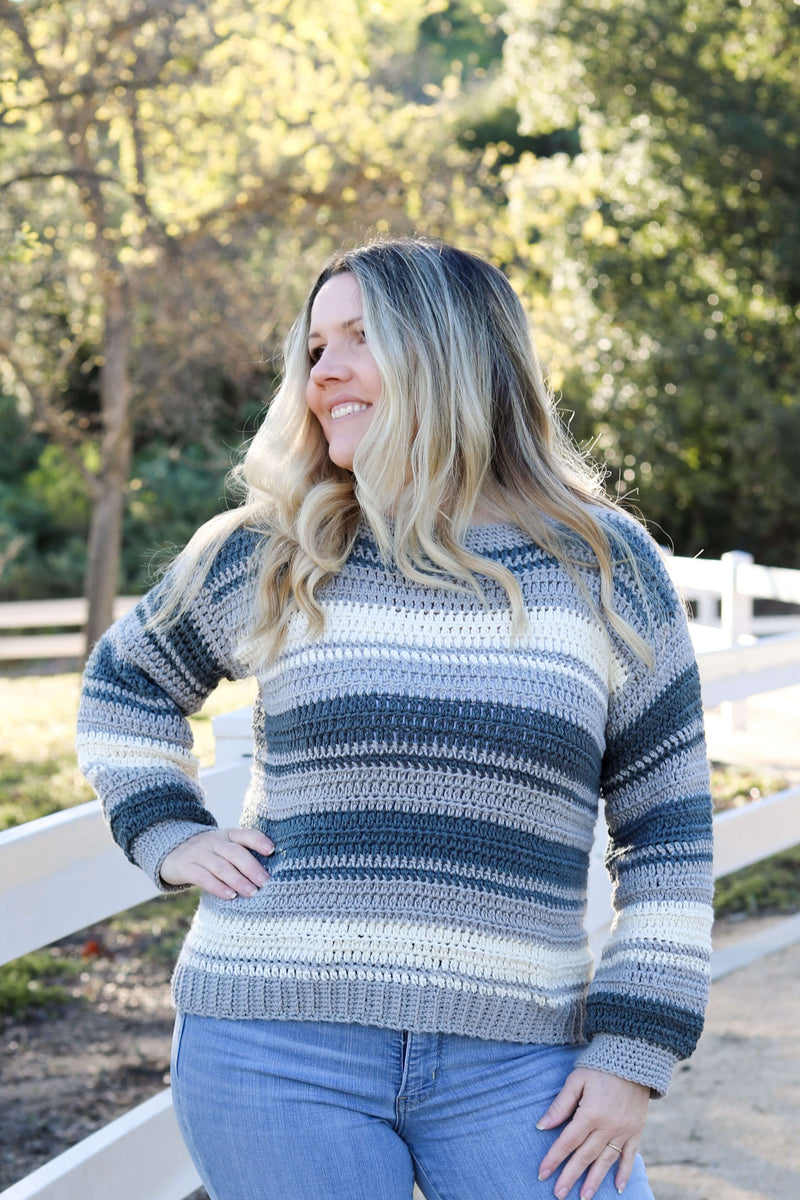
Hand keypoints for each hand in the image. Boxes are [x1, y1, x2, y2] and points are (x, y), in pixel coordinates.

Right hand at [160, 828, 274, 899]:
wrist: (172, 851)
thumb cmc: (209, 854)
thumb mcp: (223, 848)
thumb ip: (241, 855)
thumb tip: (268, 875)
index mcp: (228, 835)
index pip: (245, 834)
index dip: (258, 841)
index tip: (272, 850)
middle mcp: (214, 841)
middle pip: (234, 853)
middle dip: (251, 867)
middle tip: (264, 881)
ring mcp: (199, 853)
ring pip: (221, 867)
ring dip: (238, 880)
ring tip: (252, 892)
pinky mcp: (186, 867)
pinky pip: (203, 877)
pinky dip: (217, 887)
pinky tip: (230, 896)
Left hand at [536, 1067, 649, 1198]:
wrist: (634, 1058)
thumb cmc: (600, 1066)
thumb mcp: (576, 1080)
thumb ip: (560, 1105)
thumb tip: (542, 1126)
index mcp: (590, 1113)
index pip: (568, 1141)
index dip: (554, 1158)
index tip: (542, 1173)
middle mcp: (608, 1126)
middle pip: (585, 1156)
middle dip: (570, 1176)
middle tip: (558, 1194)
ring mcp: (624, 1130)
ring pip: (606, 1161)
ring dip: (594, 1180)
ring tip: (584, 1197)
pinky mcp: (636, 1130)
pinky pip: (629, 1156)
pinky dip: (624, 1172)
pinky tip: (617, 1188)